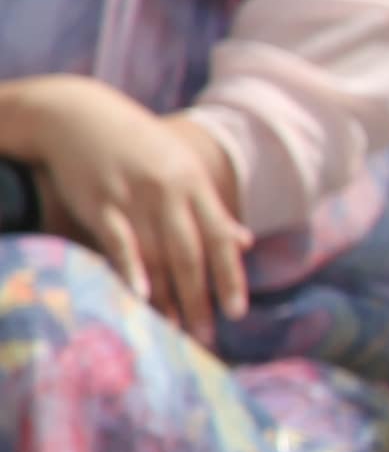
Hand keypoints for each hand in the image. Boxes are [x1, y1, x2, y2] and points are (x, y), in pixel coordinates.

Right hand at [1, 77, 250, 337]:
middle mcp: (170, 193)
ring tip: (174, 330)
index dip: (231, 277)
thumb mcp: (182, 169)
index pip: (220, 239)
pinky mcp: (101, 204)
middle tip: (207, 336)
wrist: (80, 115)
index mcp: (195, 185)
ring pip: (157, 254)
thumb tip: (245, 241)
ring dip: (168, 296)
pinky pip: (120, 241)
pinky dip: (132, 268)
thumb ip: (212, 208)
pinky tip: (140, 295)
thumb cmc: (138, 147)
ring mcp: (135, 198)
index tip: (238, 312)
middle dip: (201, 297)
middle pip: (190, 254)